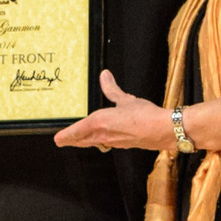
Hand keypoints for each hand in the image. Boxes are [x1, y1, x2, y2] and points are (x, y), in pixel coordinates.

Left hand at [54, 71, 177, 152]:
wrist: (163, 130)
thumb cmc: (145, 115)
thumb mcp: (126, 99)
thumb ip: (112, 89)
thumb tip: (104, 75)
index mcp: (100, 122)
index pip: (77, 131)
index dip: (66, 135)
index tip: (57, 139)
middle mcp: (103, 135)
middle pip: (82, 141)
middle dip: (71, 141)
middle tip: (62, 141)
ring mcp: (113, 142)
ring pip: (93, 143)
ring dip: (84, 142)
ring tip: (78, 141)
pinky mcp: (123, 145)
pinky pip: (105, 144)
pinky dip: (99, 142)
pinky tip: (103, 139)